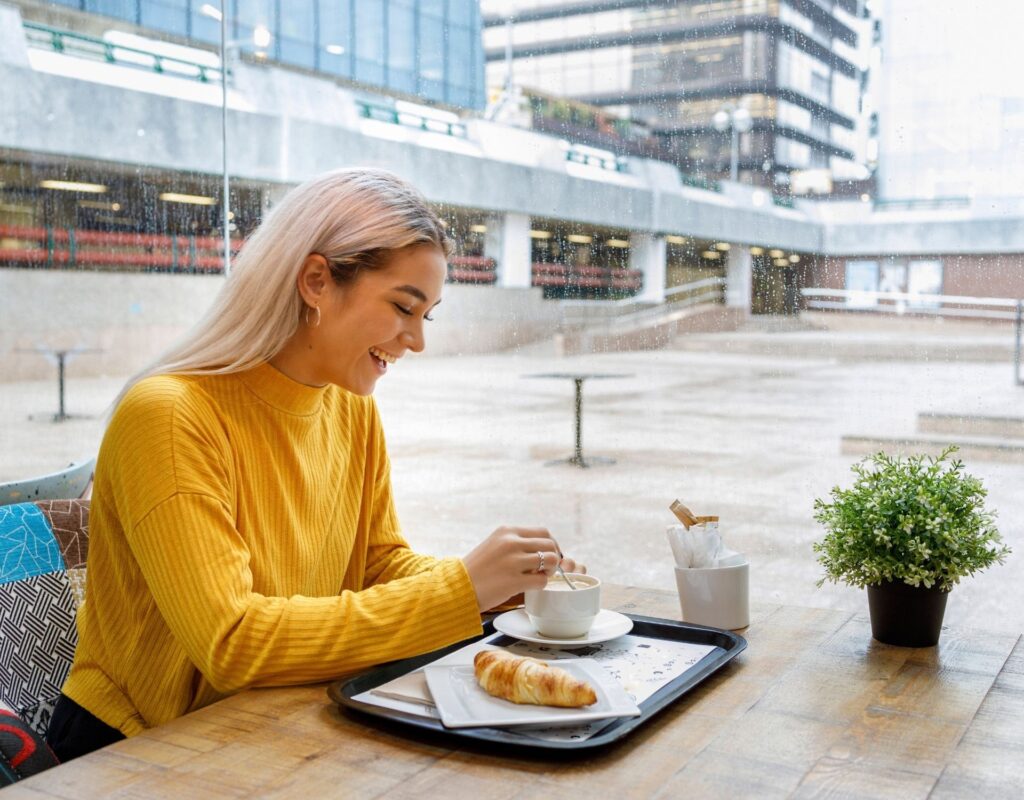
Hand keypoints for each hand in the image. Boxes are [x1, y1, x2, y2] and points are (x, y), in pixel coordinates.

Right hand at [462, 526, 581, 611]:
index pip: (543, 532)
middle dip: (553, 557)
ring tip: (539, 576)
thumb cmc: (476, 570)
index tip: (547, 556)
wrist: (456, 587)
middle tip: (545, 569)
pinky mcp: (513, 581)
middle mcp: (511, 542)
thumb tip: (542, 548)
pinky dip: (541, 585)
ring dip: (549, 570)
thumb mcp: (494, 545)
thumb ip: (514, 543)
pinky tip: (530, 587)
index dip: (551, 545)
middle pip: (550, 545)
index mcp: (507, 532)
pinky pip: (542, 580)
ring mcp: (513, 561)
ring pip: (550, 560)